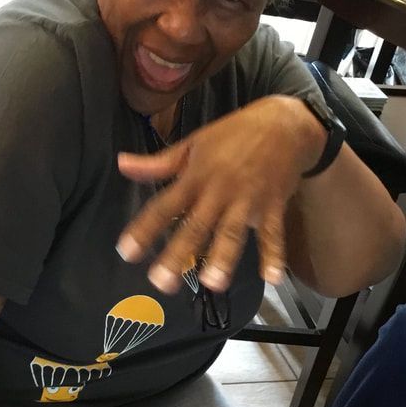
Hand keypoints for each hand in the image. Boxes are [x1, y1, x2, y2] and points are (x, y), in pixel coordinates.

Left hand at [116, 96, 324, 292]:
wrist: (284, 123)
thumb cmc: (233, 135)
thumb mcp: (192, 143)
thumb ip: (158, 163)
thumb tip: (122, 164)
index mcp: (195, 177)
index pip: (163, 206)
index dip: (144, 229)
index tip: (126, 252)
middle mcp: (218, 191)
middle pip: (195, 226)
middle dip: (178, 255)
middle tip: (162, 283)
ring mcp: (247, 200)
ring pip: (232, 232)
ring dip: (223, 258)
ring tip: (213, 283)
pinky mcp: (272, 206)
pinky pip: (273, 234)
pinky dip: (274, 255)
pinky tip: (271, 278)